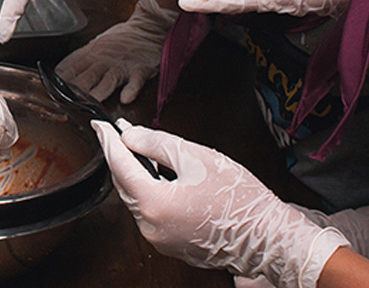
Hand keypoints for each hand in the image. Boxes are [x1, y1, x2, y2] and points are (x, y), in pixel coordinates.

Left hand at [56, 0, 173, 102]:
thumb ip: (81, 57)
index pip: (71, 66)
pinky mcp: (140, 70)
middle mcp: (104, 60)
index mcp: (92, 53)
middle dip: (75, 90)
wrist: (148, 26)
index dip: (60, 79)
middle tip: (65, 102)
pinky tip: (125, 98)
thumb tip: (61, 71)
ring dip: (98, 92)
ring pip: (107, 81)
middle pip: (86, 76)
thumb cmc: (122, 37)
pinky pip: (135, 81)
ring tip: (90, 103)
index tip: (50, 89)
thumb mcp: (97, 43)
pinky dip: (131, 90)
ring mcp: (122, 65)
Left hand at [92, 119, 348, 287]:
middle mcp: (150, 227)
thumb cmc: (240, 199)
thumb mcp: (197, 157)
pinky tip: (157, 175)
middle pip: (124, 183)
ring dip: (135, 173)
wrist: (269, 239)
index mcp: (154, 204)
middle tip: (118, 131)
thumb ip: (156, 143)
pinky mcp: (170, 245)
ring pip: (136, 198)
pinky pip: (150, 212)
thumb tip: (130, 135)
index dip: (108, 140)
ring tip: (139, 148)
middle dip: (120, 155)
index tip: (100, 124)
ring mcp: (159, 240)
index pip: (119, 164)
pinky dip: (149, 191)